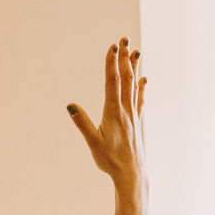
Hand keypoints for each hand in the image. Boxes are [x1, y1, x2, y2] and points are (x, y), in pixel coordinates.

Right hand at [66, 40, 146, 193]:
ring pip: (134, 86)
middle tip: (124, 39)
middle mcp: (126, 111)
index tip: (113, 46)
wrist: (131, 175)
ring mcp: (133, 116)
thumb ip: (82, 123)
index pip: (113, 82)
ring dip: (133, 67)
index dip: (112, 63)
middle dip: (124, 58)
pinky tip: (144, 78)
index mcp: (114, 113)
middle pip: (126, 79)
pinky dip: (141, 86)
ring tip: (135, 51)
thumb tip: (71, 106)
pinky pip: (139, 99)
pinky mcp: (136, 122)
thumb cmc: (110, 161)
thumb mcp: (93, 143)